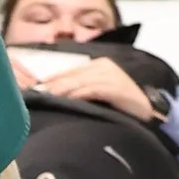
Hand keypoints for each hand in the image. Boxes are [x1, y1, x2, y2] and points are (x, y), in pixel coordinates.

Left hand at [15, 52, 157, 120]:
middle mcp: (103, 66)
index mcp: (96, 65)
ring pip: (78, 82)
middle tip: (32, 96)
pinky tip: (66, 101)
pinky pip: (92, 89)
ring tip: (44, 99)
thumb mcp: (96, 95)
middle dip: (50, 87)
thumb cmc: (119, 106)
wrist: (148, 113)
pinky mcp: (117, 86)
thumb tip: (49, 96)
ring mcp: (111, 75)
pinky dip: (78, 95)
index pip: (66, 73)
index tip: (30, 91)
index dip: (48, 82)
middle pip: (69, 77)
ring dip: (60, 92)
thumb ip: (77, 92)